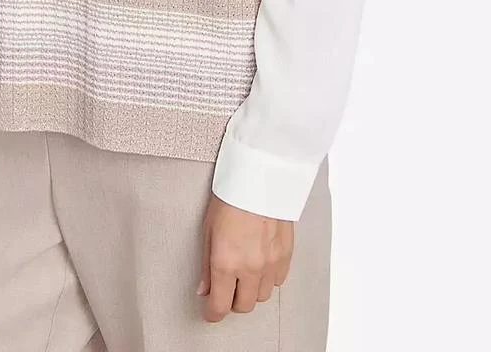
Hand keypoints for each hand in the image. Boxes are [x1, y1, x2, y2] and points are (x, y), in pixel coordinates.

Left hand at [196, 194, 293, 322]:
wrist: (259, 176)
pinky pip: (278, 281)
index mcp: (226, 262)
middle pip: (243, 306)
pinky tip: (260, 262)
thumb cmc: (230, 197)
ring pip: (262, 296)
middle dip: (232, 301)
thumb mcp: (208, 229)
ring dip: (251, 289)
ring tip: (244, 270)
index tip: (210, 311)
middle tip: (226, 287)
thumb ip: (206, 264)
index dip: (212, 313)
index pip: (220, 306)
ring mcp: (271, 263)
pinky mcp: (286, 255)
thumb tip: (204, 289)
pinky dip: (268, 277)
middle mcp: (250, 268)